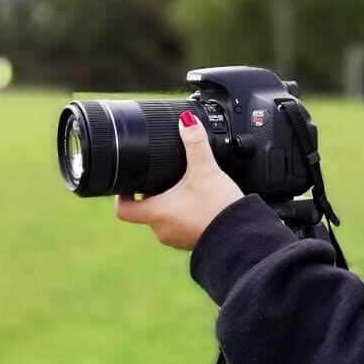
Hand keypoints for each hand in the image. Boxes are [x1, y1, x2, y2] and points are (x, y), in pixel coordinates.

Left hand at [115, 111, 243, 250]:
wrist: (242, 237)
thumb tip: (187, 122)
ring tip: (185, 189)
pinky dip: (186, 216)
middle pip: (145, 211)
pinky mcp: (193, 241)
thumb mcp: (205, 170)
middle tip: (163, 177)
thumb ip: (195, 144)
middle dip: (152, 195)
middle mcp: (162, 230)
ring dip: (170, 206)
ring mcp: (177, 239)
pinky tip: (200, 204)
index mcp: (156, 213)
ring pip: (164, 219)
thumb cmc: (219, 209)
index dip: (122, 194)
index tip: (128, 182)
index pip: (123, 209)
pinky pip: (182, 227)